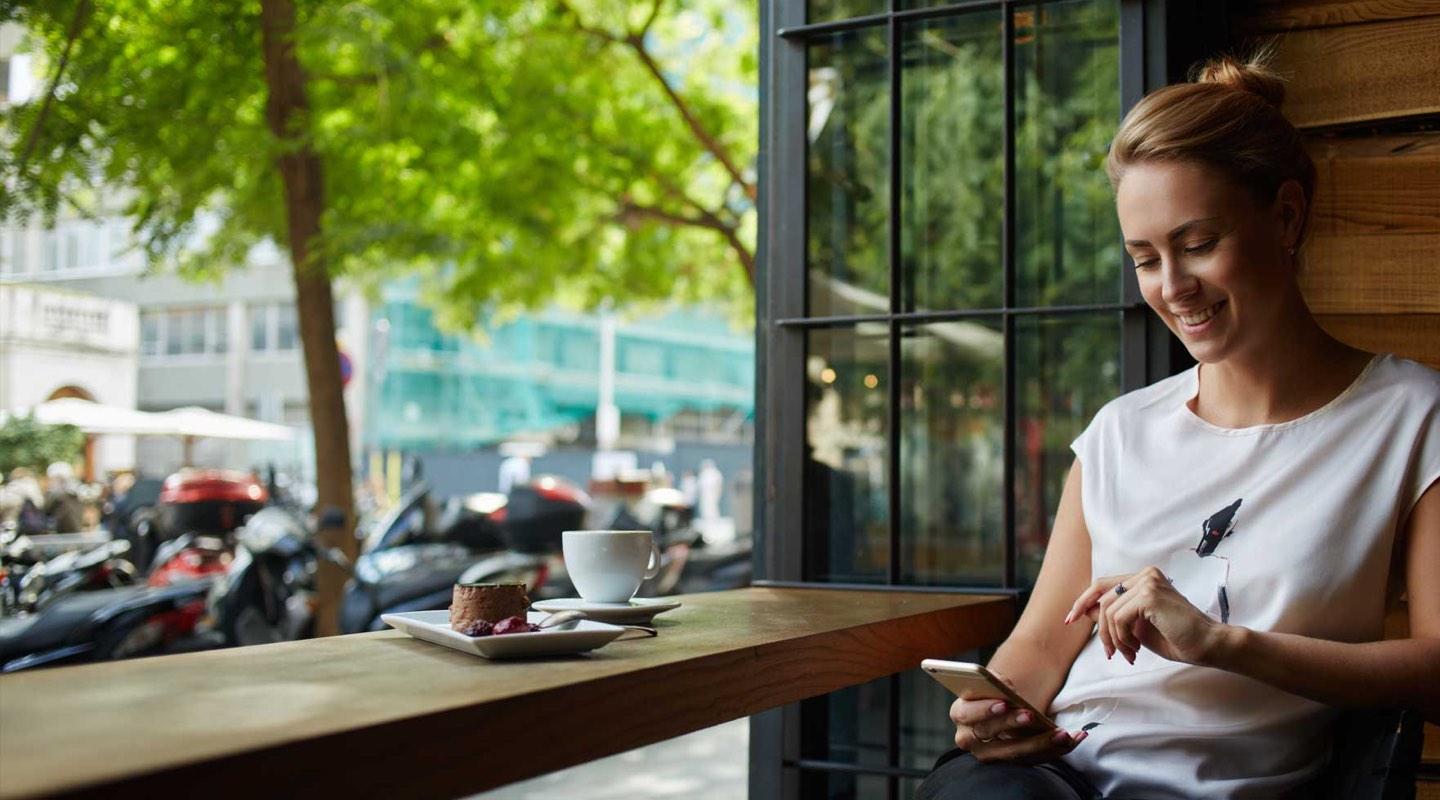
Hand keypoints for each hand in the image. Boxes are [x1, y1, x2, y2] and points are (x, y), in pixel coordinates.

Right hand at [948, 678, 1087, 764]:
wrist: (1003, 703)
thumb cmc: (996, 690)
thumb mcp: (993, 683)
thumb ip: (996, 685)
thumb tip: (1008, 689)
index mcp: (961, 713)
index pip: (967, 713)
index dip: (985, 709)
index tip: (1004, 702)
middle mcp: (969, 737)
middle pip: (990, 734)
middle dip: (1013, 725)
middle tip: (1032, 715)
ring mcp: (989, 753)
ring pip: (1014, 753)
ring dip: (1041, 743)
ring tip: (1063, 733)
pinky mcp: (1010, 761)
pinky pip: (1033, 759)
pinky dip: (1055, 749)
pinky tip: (1075, 737)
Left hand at [1063, 566, 1226, 664]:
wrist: (1208, 645)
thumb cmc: (1177, 638)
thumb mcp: (1137, 627)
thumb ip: (1114, 616)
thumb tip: (1084, 611)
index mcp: (1144, 578)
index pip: (1103, 585)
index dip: (1083, 601)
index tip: (1070, 619)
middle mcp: (1145, 574)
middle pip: (1101, 597)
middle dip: (1099, 628)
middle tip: (1108, 652)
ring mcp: (1148, 582)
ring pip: (1108, 611)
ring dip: (1114, 639)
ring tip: (1129, 654)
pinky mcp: (1149, 595)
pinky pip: (1118, 618)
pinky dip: (1122, 638)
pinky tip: (1135, 649)